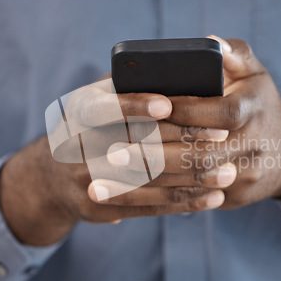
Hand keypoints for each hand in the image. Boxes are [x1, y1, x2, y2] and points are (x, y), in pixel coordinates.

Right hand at [0, 79, 230, 245]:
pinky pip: (149, 206)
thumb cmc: (95, 125)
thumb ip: (130, 85)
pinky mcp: (99, 207)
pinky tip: (212, 197)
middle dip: (183, 140)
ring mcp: (86, 180)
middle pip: (136, 145)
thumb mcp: (102, 98)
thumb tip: (180, 72)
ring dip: (192, 177)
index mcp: (78, 110)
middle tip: (223, 136)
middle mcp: (77, 145)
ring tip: (227, 172)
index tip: (169, 104)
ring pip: (148, 179)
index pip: (105, 108)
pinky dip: (184, 201)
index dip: (135, 105)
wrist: (52, 176)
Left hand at [102, 36, 280, 211]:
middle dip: (155, 155)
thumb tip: (210, 41)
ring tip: (114, 179)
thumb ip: (235, 54)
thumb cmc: (261, 105)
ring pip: (195, 181)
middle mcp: (254, 146)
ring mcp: (247, 175)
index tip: (145, 112)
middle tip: (113, 154)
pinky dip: (164, 198)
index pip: (218, 113)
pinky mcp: (237, 197)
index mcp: (254, 110)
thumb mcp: (255, 75)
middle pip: (201, 154)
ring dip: (152, 183)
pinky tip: (134, 196)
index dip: (183, 112)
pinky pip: (198, 199)